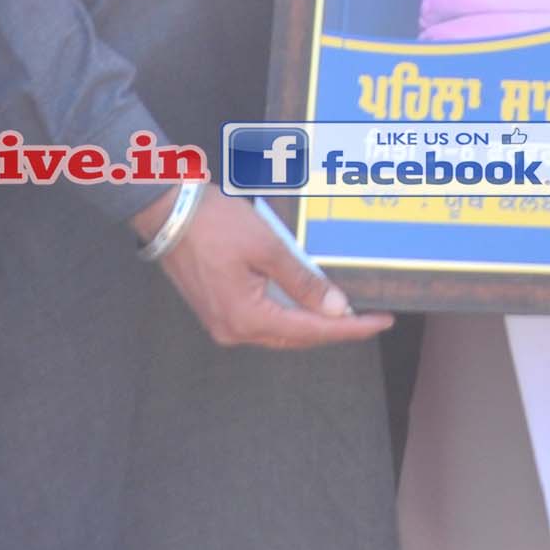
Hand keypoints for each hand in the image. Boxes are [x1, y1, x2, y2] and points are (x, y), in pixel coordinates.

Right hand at [147, 185, 372, 348]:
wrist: (167, 212)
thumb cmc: (215, 224)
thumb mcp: (268, 248)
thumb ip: (304, 282)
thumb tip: (337, 310)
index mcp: (247, 319)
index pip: (312, 331)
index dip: (351, 328)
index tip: (382, 322)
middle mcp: (234, 331)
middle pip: (297, 337)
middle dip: (334, 328)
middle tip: (369, 316)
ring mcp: (223, 324)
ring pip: (280, 331)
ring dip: (312, 322)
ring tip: (346, 311)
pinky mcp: (219, 311)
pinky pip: (264, 320)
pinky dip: (290, 313)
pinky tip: (309, 302)